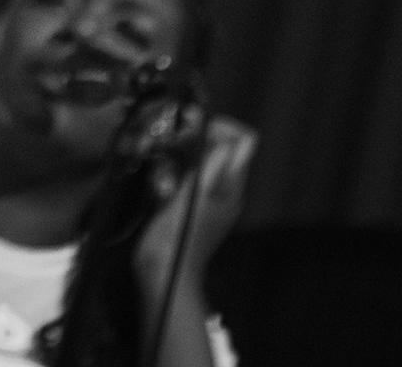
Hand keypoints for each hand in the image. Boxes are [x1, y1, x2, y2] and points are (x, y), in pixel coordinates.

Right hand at [132, 116, 255, 298]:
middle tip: (169, 144)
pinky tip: (158, 187)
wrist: (165, 275)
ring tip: (162, 173)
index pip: (243, 140)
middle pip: (219, 146)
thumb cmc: (180, 237)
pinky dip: (171, 173)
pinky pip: (184, 176)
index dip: (221, 126)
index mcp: (231, 184)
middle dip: (193, 139)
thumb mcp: (195, 197)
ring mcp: (207, 196)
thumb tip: (225, 135)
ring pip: (197, 159)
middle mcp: (224, 187)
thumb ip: (211, 165)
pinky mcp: (189, 204)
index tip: (192, 127)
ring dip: (177, 158)